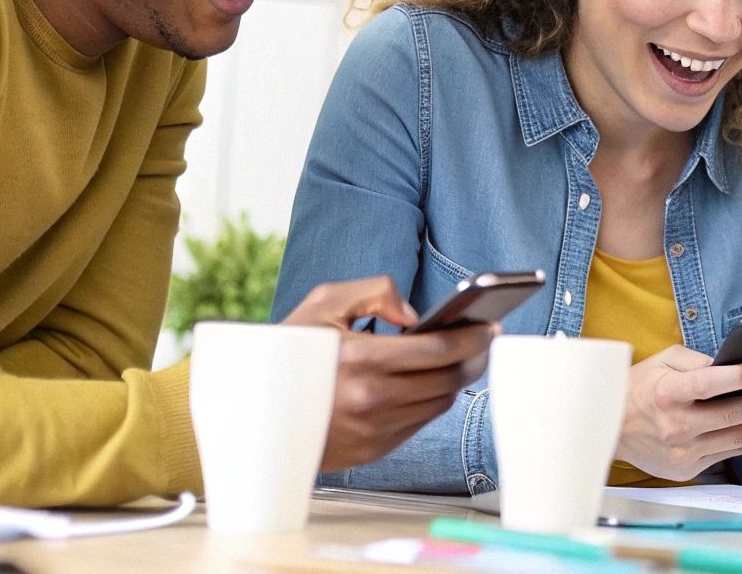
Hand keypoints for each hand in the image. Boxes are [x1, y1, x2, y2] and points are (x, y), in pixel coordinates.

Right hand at [279, 275, 495, 470]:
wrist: (253, 413)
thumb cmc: (290, 353)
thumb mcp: (324, 304)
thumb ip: (375, 291)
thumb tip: (415, 314)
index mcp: (360, 361)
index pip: (438, 350)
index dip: (472, 337)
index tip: (488, 325)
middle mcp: (371, 400)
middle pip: (447, 380)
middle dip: (474, 357)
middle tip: (484, 340)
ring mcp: (374, 430)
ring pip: (438, 403)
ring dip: (457, 380)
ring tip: (463, 358)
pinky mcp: (374, 450)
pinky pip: (420, 422)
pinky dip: (432, 400)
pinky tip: (434, 381)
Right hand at [615, 345, 741, 480]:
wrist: (609, 428)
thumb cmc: (640, 386)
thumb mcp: (663, 361)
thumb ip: (698, 361)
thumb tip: (737, 366)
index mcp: (666, 394)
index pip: (709, 384)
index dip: (741, 377)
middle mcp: (675, 426)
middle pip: (735, 415)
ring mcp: (683, 452)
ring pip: (740, 439)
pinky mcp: (689, 469)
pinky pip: (733, 453)